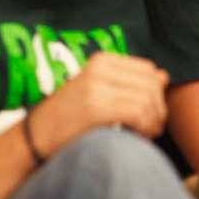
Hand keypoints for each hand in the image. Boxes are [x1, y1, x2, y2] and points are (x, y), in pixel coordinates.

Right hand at [31, 52, 169, 155]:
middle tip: (153, 128)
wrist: (33, 138)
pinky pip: (138, 113)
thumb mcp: (101, 92)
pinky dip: (145, 127)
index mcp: (102, 60)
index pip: (148, 70)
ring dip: (154, 120)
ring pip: (147, 99)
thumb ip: (131, 83)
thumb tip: (165, 75)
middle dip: (159, 108)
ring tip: (146, 133)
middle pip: (151, 84)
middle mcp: (100, 68)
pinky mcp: (95, 107)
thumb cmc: (70, 118)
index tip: (152, 114)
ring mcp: (96, 86)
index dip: (157, 94)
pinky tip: (139, 136)